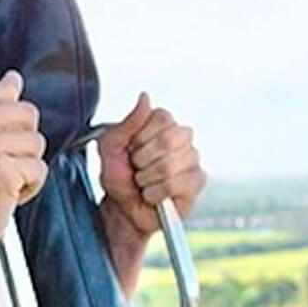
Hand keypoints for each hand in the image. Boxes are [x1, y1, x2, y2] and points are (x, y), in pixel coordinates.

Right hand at [0, 70, 47, 252]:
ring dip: (26, 167)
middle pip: (28, 114)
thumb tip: (13, 79)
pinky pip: (39, 169)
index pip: (10, 92)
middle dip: (22, 142)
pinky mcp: (0, 170)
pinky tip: (6, 193)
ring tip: (0, 179)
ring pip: (37, 143)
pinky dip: (30, 187)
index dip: (9, 122)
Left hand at [96, 92, 204, 237]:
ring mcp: (192, 160)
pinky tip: (153, 194)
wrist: (122, 209)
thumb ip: (128, 122)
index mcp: (162, 125)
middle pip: (169, 140)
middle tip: (137, 168)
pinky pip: (174, 184)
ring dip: (146, 179)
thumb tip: (145, 97)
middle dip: (142, 159)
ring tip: (144, 182)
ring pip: (169, 165)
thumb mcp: (111, 146)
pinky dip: (155, 193)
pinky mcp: (196, 183)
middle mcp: (182, 139)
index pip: (162, 117)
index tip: (131, 149)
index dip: (140, 137)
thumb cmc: (119, 176)